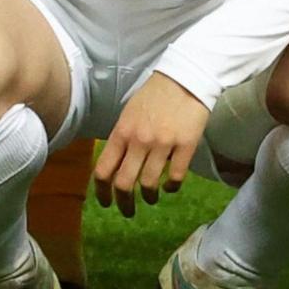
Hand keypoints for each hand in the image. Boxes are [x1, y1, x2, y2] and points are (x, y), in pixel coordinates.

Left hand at [91, 71, 209, 214]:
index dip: (102, 192)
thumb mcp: (129, 114)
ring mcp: (163, 144)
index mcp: (122, 132)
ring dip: (149, 197)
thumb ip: (122, 139)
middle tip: (128, 211)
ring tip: (151, 197)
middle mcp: (139, 141)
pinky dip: (171, 188)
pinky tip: (170, 186)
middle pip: (124, 184)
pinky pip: (176, 177)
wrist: (185, 78)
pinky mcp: (186, 146)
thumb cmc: (154, 96)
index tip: (105, 202)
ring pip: (149, 185)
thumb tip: (115, 166)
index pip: (103, 170)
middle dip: (124, 203)